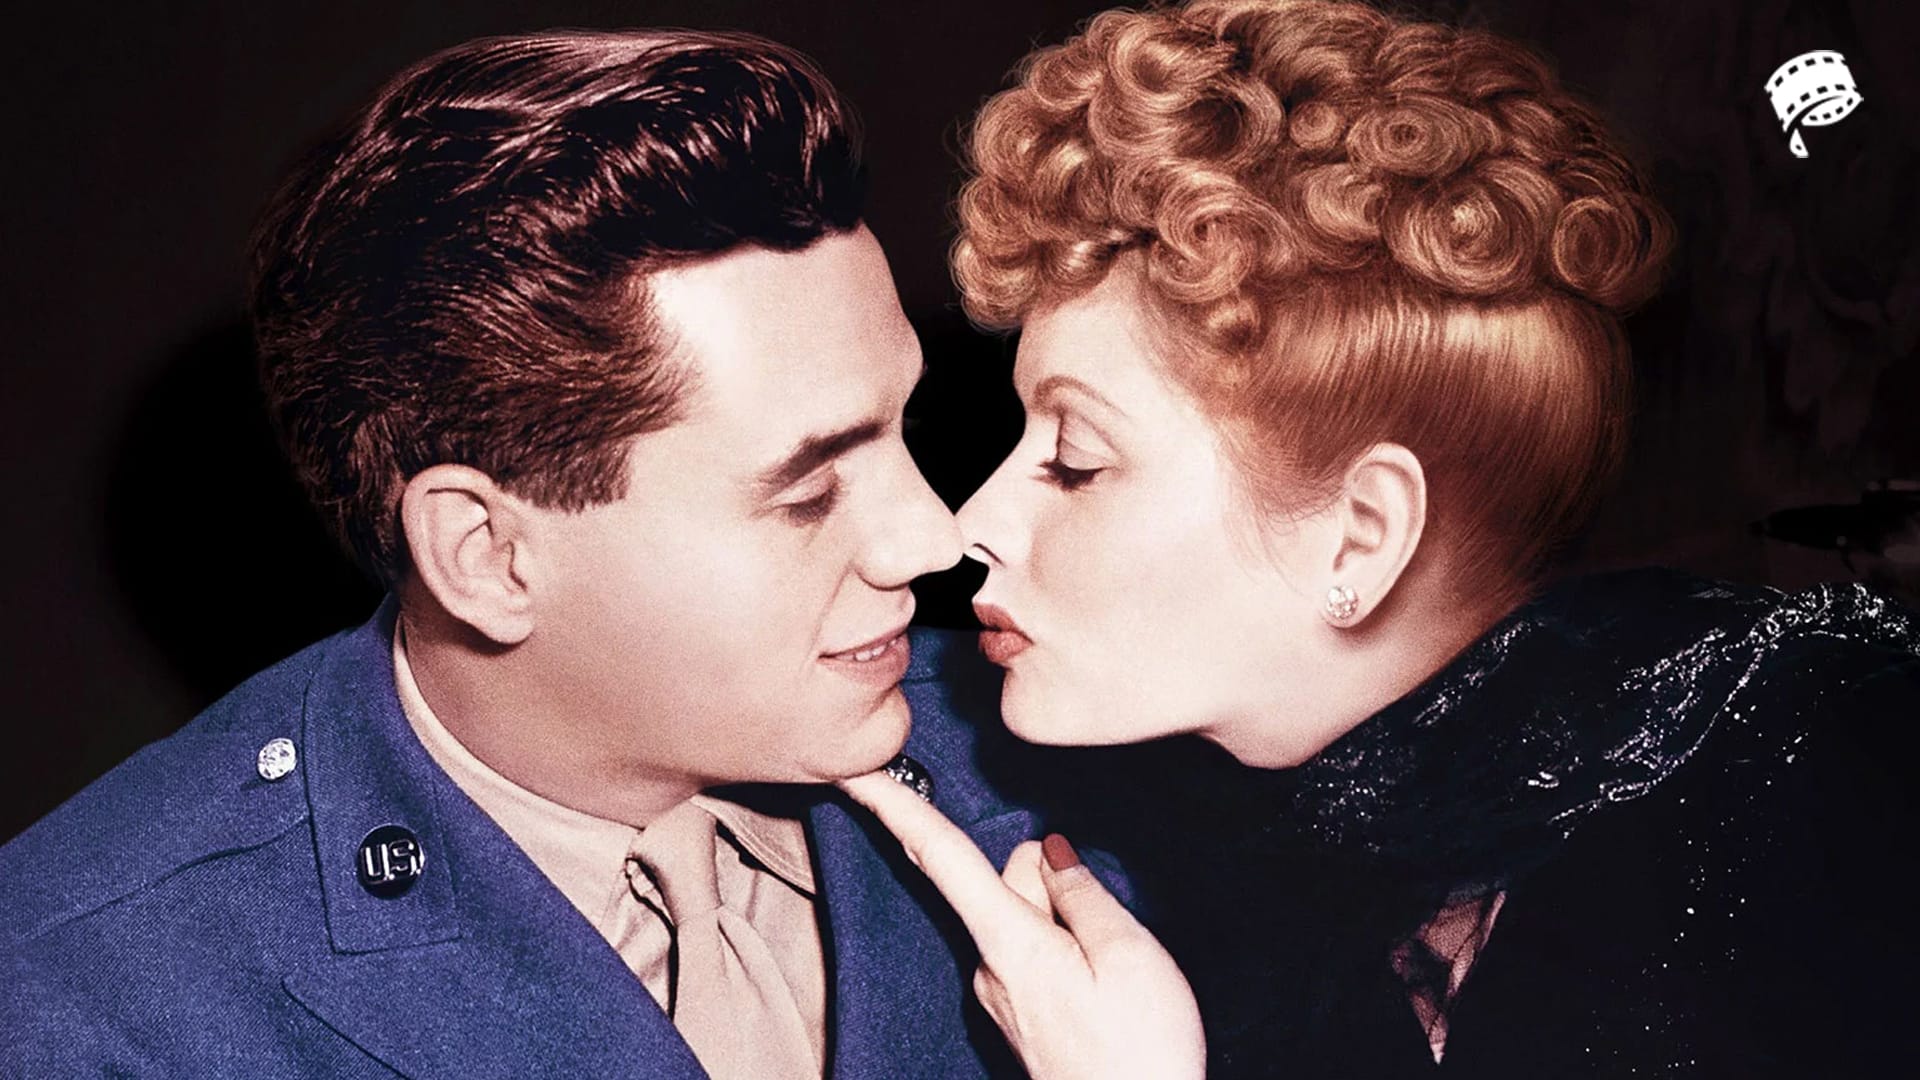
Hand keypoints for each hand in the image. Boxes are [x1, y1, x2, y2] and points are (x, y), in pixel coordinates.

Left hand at [838, 771, 1204, 1079]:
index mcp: (1010, 945)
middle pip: (1002, 880)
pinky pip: (1033, 951)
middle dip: (1047, 875)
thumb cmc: (1143, 1052)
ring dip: (1064, 917)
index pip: (940, 858)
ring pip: (1023, 917)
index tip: (855, 772)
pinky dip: (1064, 947)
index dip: (897, 809)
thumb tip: (1045, 852)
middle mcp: (989, 968)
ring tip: (1117, 972)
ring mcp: (1001, 995)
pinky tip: (1104, 985)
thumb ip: (1081, 894)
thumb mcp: (1129, 955)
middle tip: (1105, 925)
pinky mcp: (1018, 1014)